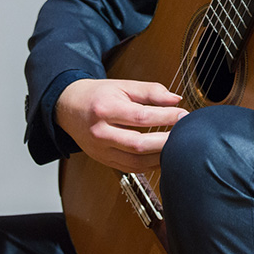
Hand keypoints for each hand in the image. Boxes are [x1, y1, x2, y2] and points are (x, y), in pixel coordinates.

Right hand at [55, 78, 187, 172]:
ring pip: (135, 161)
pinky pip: (131, 168)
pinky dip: (149, 165)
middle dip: (165, 141)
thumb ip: (150, 91)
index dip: (165, 117)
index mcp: (105, 109)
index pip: (140, 117)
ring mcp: (101, 150)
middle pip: (138, 144)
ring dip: (160, 156)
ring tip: (177, 147)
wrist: (68, 108)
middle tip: (184, 134)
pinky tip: (162, 157)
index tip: (183, 115)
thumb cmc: (97, 95)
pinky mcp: (104, 160)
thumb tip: (175, 99)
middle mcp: (100, 133)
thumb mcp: (122, 86)